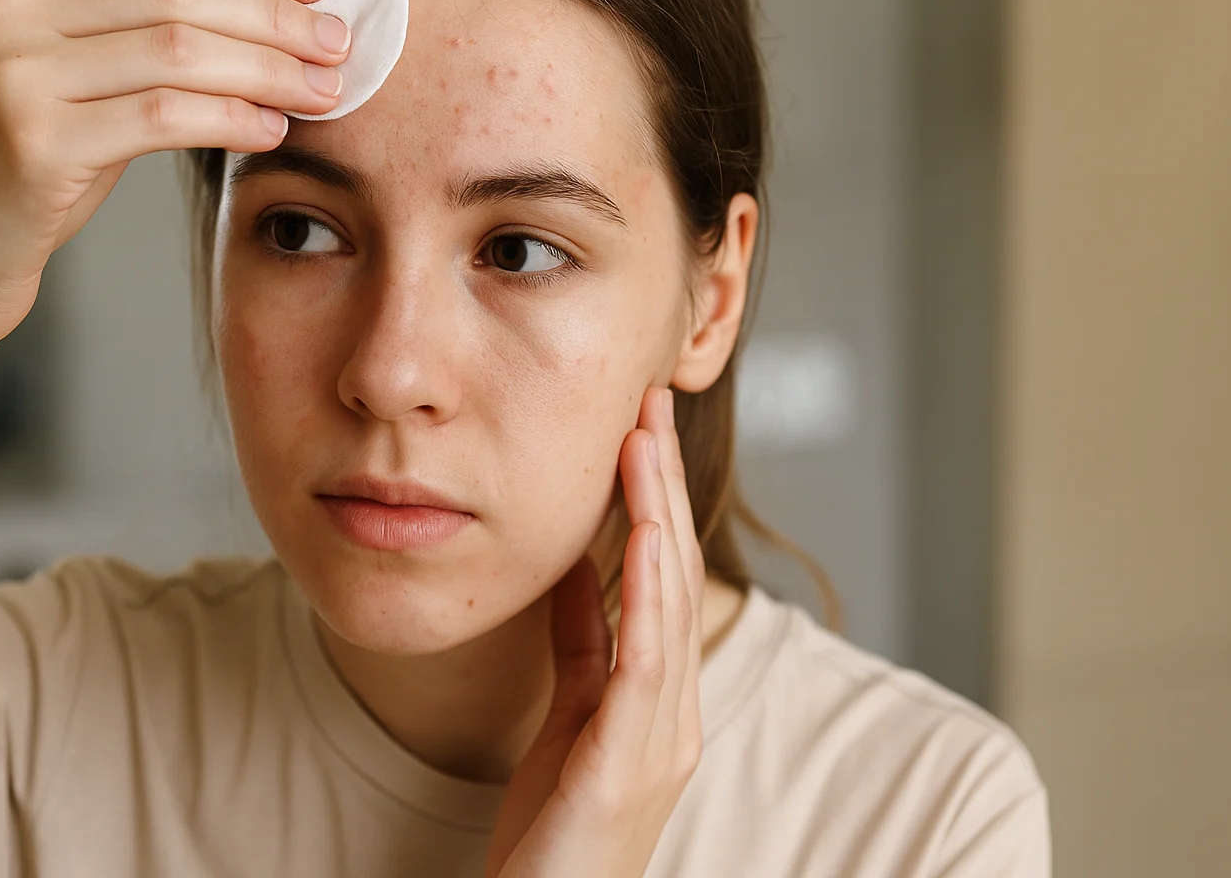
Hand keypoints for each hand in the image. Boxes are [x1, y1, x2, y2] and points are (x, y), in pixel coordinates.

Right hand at [0, 0, 351, 349]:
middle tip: (339, 43)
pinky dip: (230, 119)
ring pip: (177, 49)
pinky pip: (162, 115)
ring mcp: (14, 71)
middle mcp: (8, 9)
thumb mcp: (82, 76)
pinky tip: (272, 130)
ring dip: (267, 68)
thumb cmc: (36, 165)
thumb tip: (280, 9)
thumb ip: (149, 31)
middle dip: (273, 15)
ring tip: (323, 90)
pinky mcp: (33, 139)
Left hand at [485, 385, 705, 877]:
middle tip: (648, 402)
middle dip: (663, 485)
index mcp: (660, 696)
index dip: (656, 497)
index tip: (639, 425)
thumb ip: (581, 641)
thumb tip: (575, 564)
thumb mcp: (569, 715)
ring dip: (658, 515)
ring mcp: (661, 737)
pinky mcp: (630, 763)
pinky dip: (646, 592)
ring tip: (645, 442)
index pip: (664, 576)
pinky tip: (641, 534)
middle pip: (676, 573)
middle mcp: (675, 710)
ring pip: (670, 603)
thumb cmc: (554, 828)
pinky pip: (645, 663)